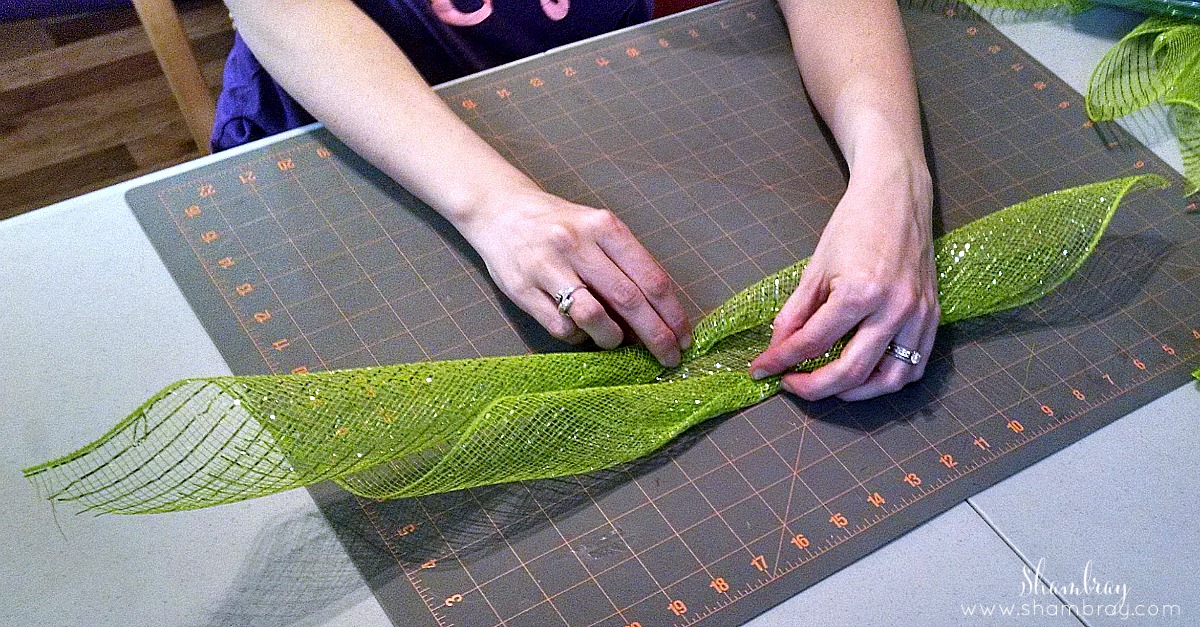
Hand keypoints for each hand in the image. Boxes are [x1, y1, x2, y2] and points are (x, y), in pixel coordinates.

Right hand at [459, 186, 691, 366]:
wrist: (500, 210)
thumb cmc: (560, 225)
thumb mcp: (597, 229)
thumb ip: (625, 266)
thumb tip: (655, 316)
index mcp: (604, 227)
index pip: (650, 277)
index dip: (672, 313)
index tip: (684, 337)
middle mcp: (576, 244)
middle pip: (628, 300)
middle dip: (655, 335)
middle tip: (669, 357)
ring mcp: (547, 267)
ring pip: (593, 316)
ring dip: (612, 338)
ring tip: (616, 341)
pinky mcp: (522, 289)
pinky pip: (561, 327)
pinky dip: (578, 337)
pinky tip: (581, 330)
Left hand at [750, 164, 937, 400]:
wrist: (897, 197)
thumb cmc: (854, 225)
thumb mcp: (815, 268)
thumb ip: (795, 313)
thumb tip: (778, 348)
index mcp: (859, 291)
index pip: (812, 342)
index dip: (781, 360)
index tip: (761, 370)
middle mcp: (893, 308)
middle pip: (850, 371)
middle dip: (813, 387)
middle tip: (790, 384)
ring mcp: (917, 315)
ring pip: (887, 380)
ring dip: (854, 393)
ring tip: (826, 385)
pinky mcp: (932, 317)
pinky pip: (914, 367)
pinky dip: (887, 381)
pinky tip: (863, 377)